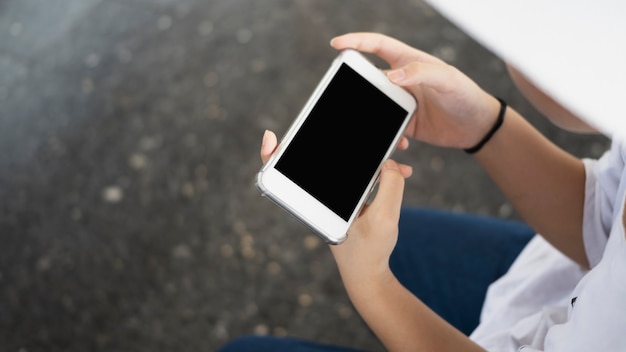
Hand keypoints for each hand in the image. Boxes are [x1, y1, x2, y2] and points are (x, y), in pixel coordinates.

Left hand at [260, 130, 410, 286]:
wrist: (369, 274)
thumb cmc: (370, 250)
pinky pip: (363, 175)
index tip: (271, 136)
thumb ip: (390, 186)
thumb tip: (388, 163)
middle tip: (376, 131)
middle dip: (350, 139)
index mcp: (315, 201)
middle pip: (320, 157)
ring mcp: (335, 195)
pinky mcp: (349, 197)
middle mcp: (321, 194)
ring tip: (401, 145)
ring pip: (349, 163)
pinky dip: (381, 170)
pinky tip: (402, 170)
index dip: (272, 152)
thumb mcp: (384, 218)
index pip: (283, 172)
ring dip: (375, 154)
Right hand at [331, 32, 500, 148]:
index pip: (378, 46)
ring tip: (377, 125)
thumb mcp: (447, 79)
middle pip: (369, 78)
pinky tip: (400, 142)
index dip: (356, 42)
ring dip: (372, 116)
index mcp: (410, 62)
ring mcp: (402, 102)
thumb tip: (392, 75)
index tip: (337, 45)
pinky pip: (387, 128)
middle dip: (357, 85)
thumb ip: (421, 72)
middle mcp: (402, 80)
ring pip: (375, 105)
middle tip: (348, 95)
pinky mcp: (405, 123)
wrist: (477, 127)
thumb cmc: (466, 95)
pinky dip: (388, 136)